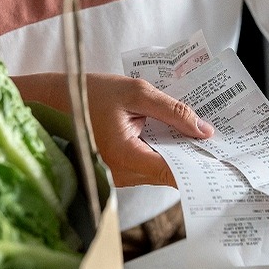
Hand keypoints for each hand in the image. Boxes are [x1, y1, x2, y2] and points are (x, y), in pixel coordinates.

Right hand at [13, 73, 213, 186]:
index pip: (175, 171)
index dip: (200, 165)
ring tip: (201, 132)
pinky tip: (175, 133)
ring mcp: (118, 176)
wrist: (46, 102)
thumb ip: (172, 111)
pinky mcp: (116, 171)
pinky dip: (162, 151)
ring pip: (160, 169)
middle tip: (220, 140)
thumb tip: (204, 130)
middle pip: (171, 172)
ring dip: (179, 152)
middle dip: (194, 156)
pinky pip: (147, 165)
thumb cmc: (85, 93)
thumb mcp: (133, 92)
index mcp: (126, 158)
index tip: (223, 156)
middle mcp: (123, 175)